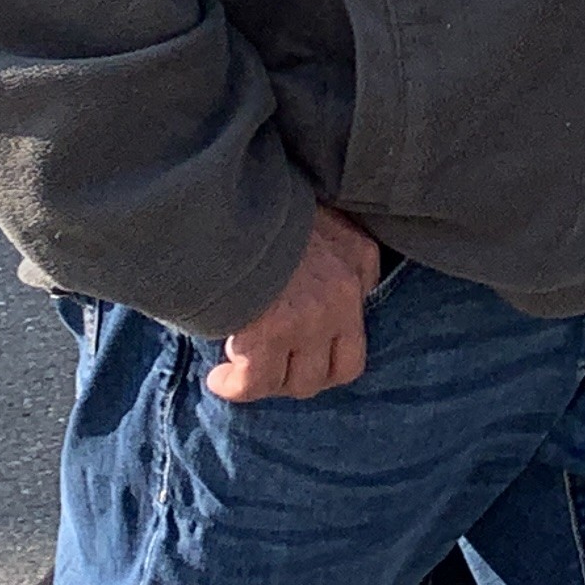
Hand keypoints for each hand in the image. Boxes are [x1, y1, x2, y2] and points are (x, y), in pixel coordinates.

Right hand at [206, 207, 381, 401]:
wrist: (236, 199)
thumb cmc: (273, 205)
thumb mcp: (331, 217)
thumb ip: (346, 253)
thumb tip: (350, 285)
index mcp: (358, 264)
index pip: (362, 335)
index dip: (329, 361)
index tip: (302, 355)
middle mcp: (340, 301)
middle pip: (329, 373)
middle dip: (296, 376)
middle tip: (270, 363)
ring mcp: (306, 321)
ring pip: (295, 383)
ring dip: (267, 381)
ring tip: (243, 368)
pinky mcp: (267, 333)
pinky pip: (254, 382)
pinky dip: (234, 385)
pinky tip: (222, 377)